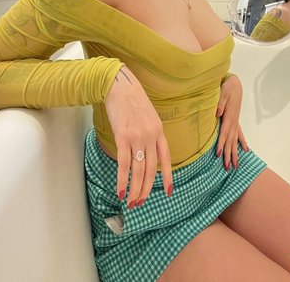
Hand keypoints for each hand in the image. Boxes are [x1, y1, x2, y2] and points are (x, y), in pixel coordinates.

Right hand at [105, 66, 172, 208]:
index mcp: (159, 131)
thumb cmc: (132, 100)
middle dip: (146, 189)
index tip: (169, 191)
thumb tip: (146, 151)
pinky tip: (120, 190)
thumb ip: (150, 133)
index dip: (168, 176)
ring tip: (131, 202)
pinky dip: (122, 180)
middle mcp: (151, 136)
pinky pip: (124, 164)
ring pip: (138, 170)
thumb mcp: (149, 116)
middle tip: (140, 202)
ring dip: (134, 189)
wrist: (120, 86)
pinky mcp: (123, 137)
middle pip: (151, 169)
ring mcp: (137, 137)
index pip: (166, 158)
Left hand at [215, 74, 248, 169]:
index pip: (224, 133)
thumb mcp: (222, 93)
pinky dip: (242, 142)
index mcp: (228, 116)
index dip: (221, 144)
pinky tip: (245, 150)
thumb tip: (217, 114)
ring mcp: (236, 122)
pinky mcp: (236, 120)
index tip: (219, 154)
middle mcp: (233, 121)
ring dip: (235, 153)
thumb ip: (219, 104)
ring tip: (235, 165)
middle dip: (228, 154)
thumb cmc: (227, 88)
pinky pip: (240, 134)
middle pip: (230, 141)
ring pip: (235, 140)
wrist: (235, 84)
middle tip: (227, 167)